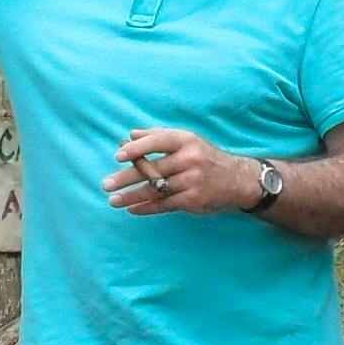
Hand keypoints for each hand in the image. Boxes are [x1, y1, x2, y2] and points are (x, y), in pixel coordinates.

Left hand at [105, 127, 256, 215]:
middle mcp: (190, 159)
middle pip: (153, 169)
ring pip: (156, 190)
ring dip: (131, 197)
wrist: (237, 180)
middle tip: (106, 184)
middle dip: (126, 178)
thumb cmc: (205, 157)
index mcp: (186, 140)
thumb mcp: (187, 141)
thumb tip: (130, 135)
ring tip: (114, 201)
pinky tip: (132, 209)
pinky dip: (146, 207)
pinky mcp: (193, 200)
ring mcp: (193, 181)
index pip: (157, 142)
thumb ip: (158, 136)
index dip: (137, 149)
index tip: (118, 156)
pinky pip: (164, 204)